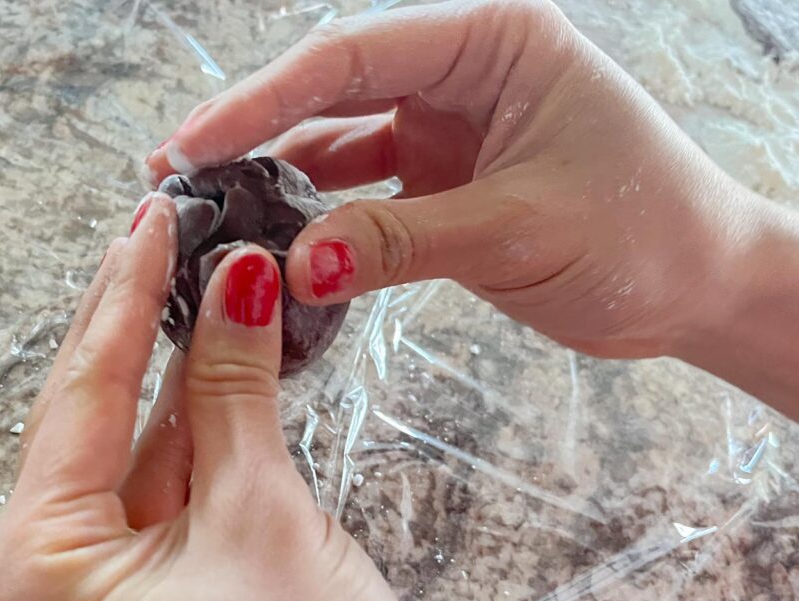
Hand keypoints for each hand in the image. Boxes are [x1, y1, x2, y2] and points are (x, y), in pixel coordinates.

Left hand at [0, 195, 438, 600]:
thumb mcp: (261, 513)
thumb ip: (232, 390)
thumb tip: (235, 285)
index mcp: (34, 574)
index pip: (79, 399)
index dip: (124, 299)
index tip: (152, 221)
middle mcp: (38, 588)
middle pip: (91, 423)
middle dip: (137, 327)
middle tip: (167, 234)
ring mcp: (86, 599)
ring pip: (130, 454)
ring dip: (173, 376)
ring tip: (202, 280)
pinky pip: (155, 496)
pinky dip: (191, 434)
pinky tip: (217, 366)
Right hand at [144, 0, 772, 361]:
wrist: (697, 287)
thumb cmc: (644, 234)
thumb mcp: (515, 230)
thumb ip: (397, 243)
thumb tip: (290, 267)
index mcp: (493, 42)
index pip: (352, 56)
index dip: (262, 99)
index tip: (194, 143)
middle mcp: (463, 74)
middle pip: (331, 90)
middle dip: (252, 133)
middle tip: (175, 174)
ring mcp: (449, 129)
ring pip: (340, 143)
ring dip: (279, 179)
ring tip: (213, 215)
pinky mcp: (443, 182)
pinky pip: (364, 193)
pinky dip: (322, 221)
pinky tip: (279, 245)